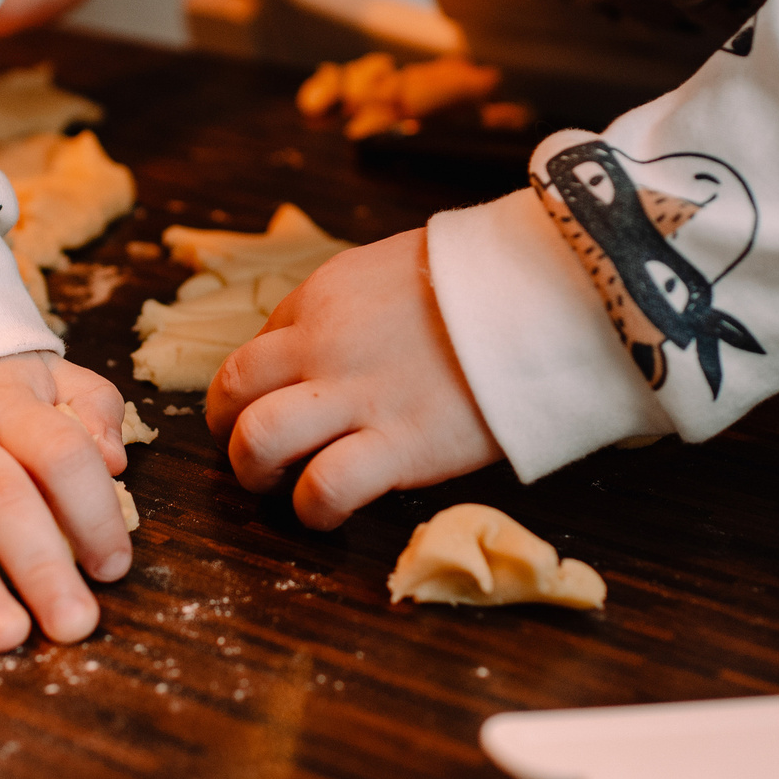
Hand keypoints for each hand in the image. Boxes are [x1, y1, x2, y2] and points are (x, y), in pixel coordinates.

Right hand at [0, 352, 132, 651]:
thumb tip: (116, 461)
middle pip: (3, 497)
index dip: (94, 513)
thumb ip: (86, 403)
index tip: (113, 569)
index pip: (62, 454)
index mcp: (6, 399)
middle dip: (42, 566)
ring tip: (5, 635)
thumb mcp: (27, 364)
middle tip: (73, 625)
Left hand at [206, 229, 502, 528]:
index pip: (256, 348)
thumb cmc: (487, 282)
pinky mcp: (397, 445)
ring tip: (280, 485)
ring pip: (256, 440)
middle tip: (257, 452)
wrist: (549, 294)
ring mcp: (354, 396)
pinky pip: (321, 489)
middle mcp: (322, 343)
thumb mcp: (400, 267)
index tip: (287, 404)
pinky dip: (312, 510)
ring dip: (253, 473)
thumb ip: (357, 307)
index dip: (263, 387)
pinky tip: (328, 510)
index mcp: (322, 296)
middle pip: (231, 392)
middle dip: (229, 430)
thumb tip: (341, 339)